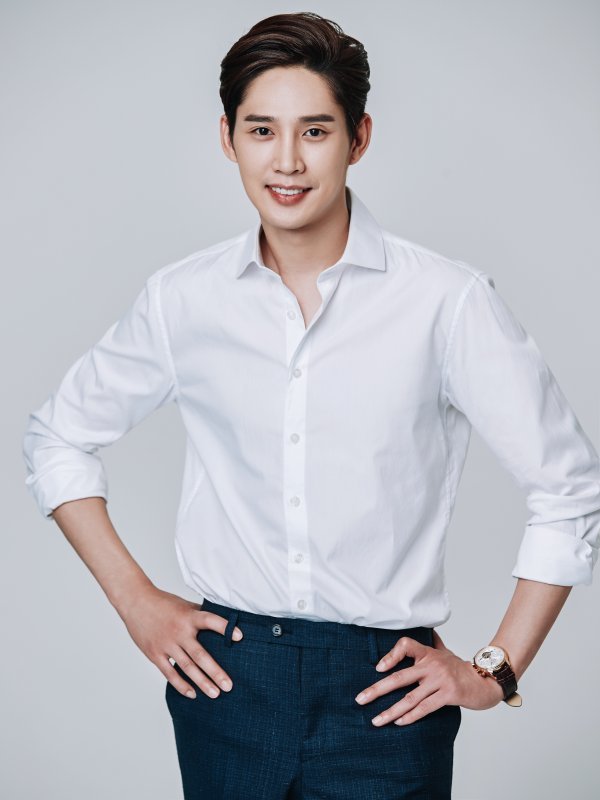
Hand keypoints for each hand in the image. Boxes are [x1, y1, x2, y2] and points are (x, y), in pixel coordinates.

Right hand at [117, 584, 243, 699]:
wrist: (136, 602)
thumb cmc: (163, 602)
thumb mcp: (184, 605)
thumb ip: (200, 615)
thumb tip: (221, 621)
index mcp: (189, 616)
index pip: (210, 621)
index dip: (224, 628)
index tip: (239, 636)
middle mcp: (179, 631)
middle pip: (200, 655)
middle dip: (215, 672)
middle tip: (229, 686)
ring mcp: (166, 644)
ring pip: (187, 667)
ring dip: (202, 682)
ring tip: (215, 694)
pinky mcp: (155, 654)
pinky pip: (170, 673)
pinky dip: (181, 685)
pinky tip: (192, 693)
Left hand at [355, 629, 504, 725]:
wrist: (486, 681)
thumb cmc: (461, 668)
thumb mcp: (445, 652)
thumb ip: (433, 643)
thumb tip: (427, 629)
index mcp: (428, 653)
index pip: (405, 645)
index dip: (390, 655)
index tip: (377, 668)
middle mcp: (432, 665)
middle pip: (399, 677)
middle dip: (377, 690)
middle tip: (360, 699)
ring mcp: (440, 680)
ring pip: (409, 698)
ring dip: (390, 712)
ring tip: (376, 720)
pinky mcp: (449, 695)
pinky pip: (425, 708)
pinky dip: (411, 717)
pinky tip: (399, 723)